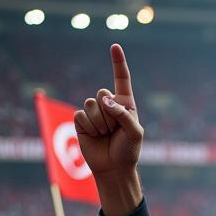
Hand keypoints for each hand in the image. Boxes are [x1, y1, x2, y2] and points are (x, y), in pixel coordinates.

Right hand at [74, 44, 142, 215]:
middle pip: (101, 93)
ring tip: (105, 135)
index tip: (115, 46)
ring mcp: (94, 113)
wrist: (114, 169)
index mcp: (125, 104)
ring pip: (90, 104)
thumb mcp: (135, 133)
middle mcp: (108, 105)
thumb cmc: (128, 151)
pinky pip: (80, 115)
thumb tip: (104, 100)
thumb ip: (123, 114)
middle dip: (108, 114)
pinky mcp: (81, 121)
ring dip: (99, 122)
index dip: (118, 62)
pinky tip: (94, 136)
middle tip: (113, 130)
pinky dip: (89, 127)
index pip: (121, 79)